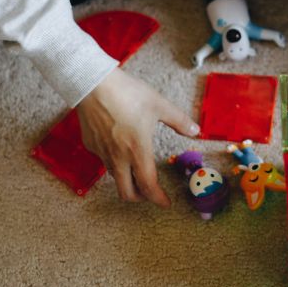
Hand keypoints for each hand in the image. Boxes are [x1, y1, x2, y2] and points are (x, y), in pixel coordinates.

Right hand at [77, 68, 199, 205]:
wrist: (93, 84)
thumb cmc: (128, 93)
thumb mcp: (159, 105)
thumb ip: (179, 121)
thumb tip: (196, 131)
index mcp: (137, 150)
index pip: (148, 185)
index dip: (158, 198)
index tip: (166, 202)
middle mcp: (118, 157)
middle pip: (126, 192)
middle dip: (140, 198)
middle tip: (150, 192)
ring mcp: (102, 153)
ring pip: (115, 177)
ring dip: (127, 179)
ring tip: (137, 170)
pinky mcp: (91, 145)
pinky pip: (103, 160)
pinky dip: (113, 162)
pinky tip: (119, 147)